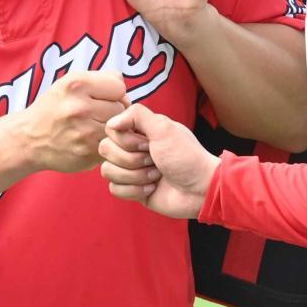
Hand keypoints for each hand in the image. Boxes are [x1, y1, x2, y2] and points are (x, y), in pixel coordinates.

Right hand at [16, 71, 129, 172]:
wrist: (29, 139)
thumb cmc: (54, 108)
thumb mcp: (69, 82)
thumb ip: (100, 79)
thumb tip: (124, 87)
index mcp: (76, 85)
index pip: (119, 86)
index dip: (114, 92)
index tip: (104, 98)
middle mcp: (79, 107)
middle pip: (121, 107)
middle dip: (114, 110)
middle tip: (98, 114)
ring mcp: (84, 133)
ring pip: (119, 128)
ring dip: (112, 128)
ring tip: (96, 126)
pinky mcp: (87, 154)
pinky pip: (112, 145)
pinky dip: (106, 143)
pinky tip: (92, 140)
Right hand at [99, 103, 218, 217]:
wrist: (200, 189)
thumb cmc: (186, 156)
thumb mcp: (164, 127)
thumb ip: (136, 115)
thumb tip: (112, 122)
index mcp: (139, 131)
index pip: (110, 130)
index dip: (126, 140)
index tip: (147, 144)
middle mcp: (132, 149)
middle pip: (105, 150)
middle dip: (132, 159)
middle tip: (154, 161)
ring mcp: (131, 170)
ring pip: (108, 171)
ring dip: (135, 175)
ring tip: (156, 176)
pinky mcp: (132, 190)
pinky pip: (114, 190)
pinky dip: (134, 190)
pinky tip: (152, 188)